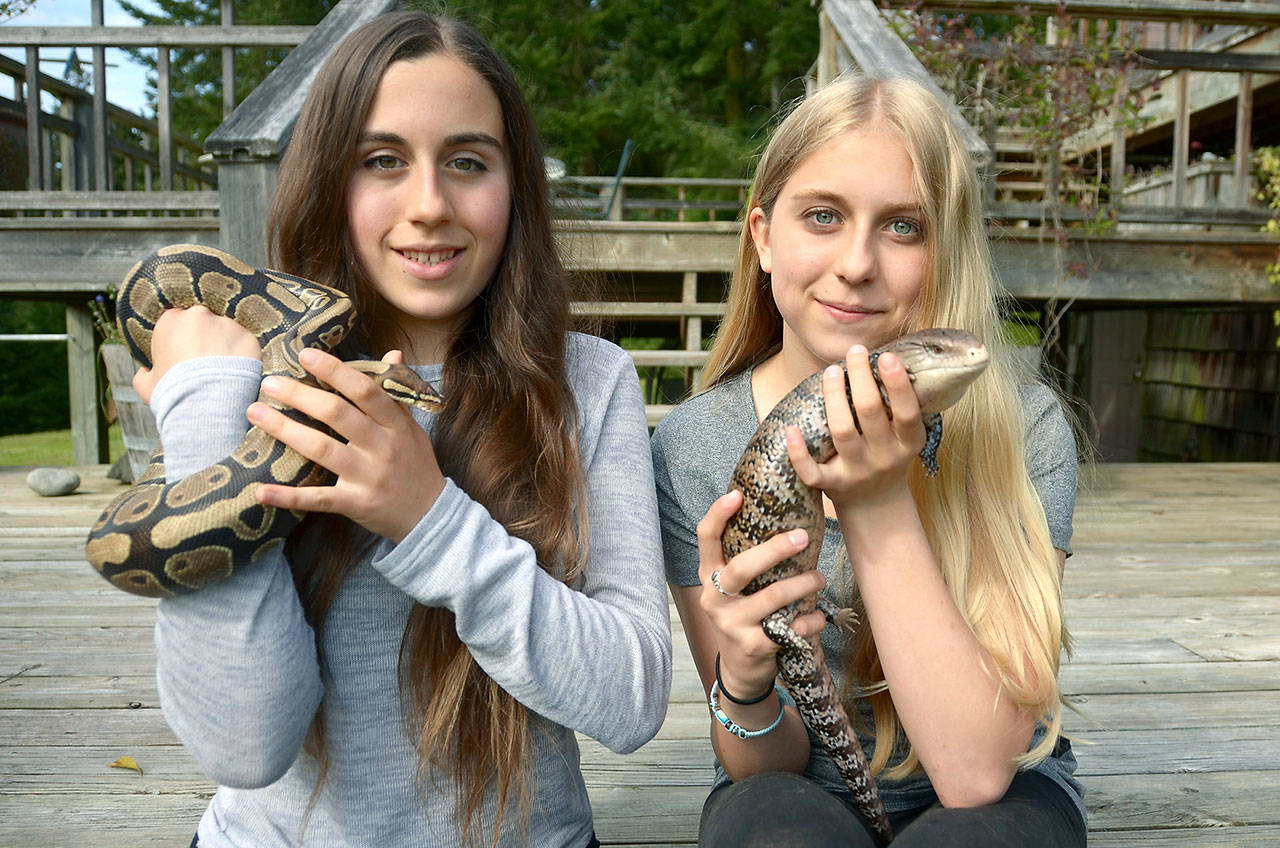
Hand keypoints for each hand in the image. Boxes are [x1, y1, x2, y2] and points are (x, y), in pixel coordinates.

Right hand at [132, 306, 261, 404]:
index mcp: (170, 320)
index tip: (188, 353)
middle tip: (209, 363)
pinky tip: (239, 373)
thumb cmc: (173, 395)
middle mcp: (199, 315)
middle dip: (207, 338)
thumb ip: (144, 372)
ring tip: (226, 371)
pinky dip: (244, 356)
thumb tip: (145, 370)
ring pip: (227, 331)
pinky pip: (246, 344)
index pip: (179, 321)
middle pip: (205, 322)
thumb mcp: (146, 385)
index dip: (184, 338)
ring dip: (226, 346)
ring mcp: (226, 324)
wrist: (206, 407)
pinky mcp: (248, 337)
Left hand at [246, 348, 443, 542]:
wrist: (430, 515)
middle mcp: (382, 447)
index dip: (335, 371)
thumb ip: (397, 393)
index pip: (365, 390)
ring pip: (321, 449)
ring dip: (285, 430)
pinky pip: (318, 499)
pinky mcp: (356, 504)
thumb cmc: (417, 465)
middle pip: (337, 415)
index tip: (305, 354)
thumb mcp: (413, 427)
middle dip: (300, 395)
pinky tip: (260, 491)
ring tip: (256, 413)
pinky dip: (288, 496)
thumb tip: (392, 353)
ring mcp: (368, 477)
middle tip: (269, 383)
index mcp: (396, 424)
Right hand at [695, 489, 825, 699]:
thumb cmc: (745, 614)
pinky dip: (811, 620)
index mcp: (709, 575)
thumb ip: (746, 560)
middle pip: (741, 568)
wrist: (741, 669)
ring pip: (773, 597)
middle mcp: (715, 598)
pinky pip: (791, 628)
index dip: (717, 515)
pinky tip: (817, 616)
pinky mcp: (753, 646)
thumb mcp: (735, 589)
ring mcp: (732, 624)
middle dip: (774, 550)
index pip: (705, 539)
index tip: (737, 495)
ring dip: (803, 584)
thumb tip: (784, 519)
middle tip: (802, 536)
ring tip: (819, 577)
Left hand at [786, 344, 923, 510]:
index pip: (907, 412)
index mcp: (907, 442)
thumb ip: (897, 404)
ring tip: (831, 371)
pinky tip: (791, 429)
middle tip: (854, 351)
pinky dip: (799, 452)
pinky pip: (812, 472)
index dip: (897, 384)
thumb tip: (882, 356)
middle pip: (870, 413)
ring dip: (834, 398)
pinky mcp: (832, 485)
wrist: (876, 502)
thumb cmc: (886, 453)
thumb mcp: (903, 434)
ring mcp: (857, 472)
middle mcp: (884, 457)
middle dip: (860, 378)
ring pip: (842, 432)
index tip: (886, 356)